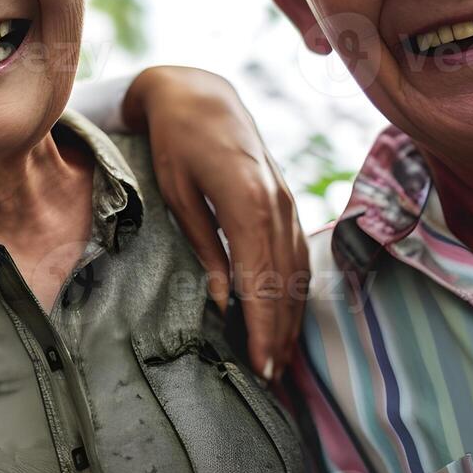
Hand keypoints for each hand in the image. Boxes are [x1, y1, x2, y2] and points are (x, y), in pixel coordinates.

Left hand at [123, 66, 306, 381]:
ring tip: (280, 357)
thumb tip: (224, 299)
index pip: (262, 279)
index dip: (262, 326)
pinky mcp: (285, 197)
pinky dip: (295, 287)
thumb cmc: (176, 142)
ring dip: (291, 315)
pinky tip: (288, 313)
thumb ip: (204, 246)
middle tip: (272, 378)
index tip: (261, 364)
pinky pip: (297, 251)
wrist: (198, 95)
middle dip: (279, 332)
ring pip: (297, 270)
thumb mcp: (177, 194)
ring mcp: (286, 199)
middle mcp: (276, 203)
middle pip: (285, 281)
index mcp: (248, 201)